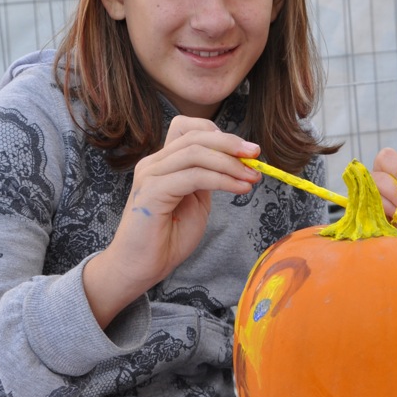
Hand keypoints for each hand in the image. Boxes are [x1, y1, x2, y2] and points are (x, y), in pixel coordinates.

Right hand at [82, 117, 261, 325]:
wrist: (139, 268)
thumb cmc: (166, 239)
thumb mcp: (196, 202)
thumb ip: (209, 179)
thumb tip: (237, 163)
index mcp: (163, 162)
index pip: (188, 128)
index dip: (219, 134)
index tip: (246, 150)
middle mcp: (153, 163)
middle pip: (195, 136)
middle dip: (231, 143)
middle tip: (256, 155)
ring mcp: (150, 175)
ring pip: (196, 153)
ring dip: (230, 163)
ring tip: (252, 177)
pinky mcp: (151, 192)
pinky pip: (194, 177)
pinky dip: (222, 180)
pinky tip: (239, 189)